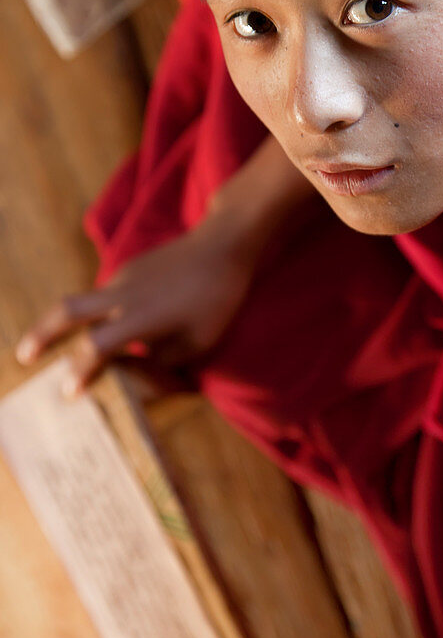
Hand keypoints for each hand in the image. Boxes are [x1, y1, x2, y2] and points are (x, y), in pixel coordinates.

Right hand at [15, 217, 255, 397]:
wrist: (223, 244)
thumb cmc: (217, 300)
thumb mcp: (196, 344)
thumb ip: (159, 363)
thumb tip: (130, 376)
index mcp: (140, 316)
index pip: (95, 347)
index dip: (79, 372)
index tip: (68, 393)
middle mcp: (122, 294)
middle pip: (67, 312)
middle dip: (41, 335)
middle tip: (24, 357)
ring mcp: (122, 277)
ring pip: (84, 303)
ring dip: (68, 326)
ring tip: (64, 349)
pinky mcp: (129, 268)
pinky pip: (106, 296)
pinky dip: (99, 315)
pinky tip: (116, 327)